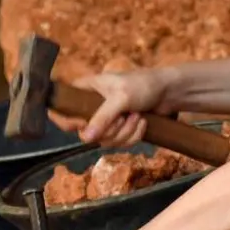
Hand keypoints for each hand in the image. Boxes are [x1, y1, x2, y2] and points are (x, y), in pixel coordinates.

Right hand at [48, 69, 167, 147]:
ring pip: (105, 141)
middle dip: (110, 130)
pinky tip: (142, 122)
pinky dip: (133, 136)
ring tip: (137, 116)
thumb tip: (85, 138)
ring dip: (125, 132)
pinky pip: (119, 144)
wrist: (169, 92)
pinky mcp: (120, 131)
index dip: (68, 122)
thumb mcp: (120, 98)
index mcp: (84, 90)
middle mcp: (91, 106)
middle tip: (123, 117)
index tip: (83, 125)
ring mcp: (106, 120)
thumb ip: (102, 117)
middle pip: (86, 134)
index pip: (60, 110)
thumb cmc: (142, 85)